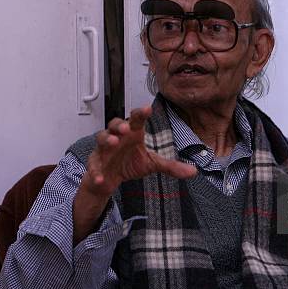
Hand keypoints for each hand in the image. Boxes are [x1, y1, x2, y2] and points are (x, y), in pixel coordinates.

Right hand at [73, 106, 195, 243]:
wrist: (109, 179)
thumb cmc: (129, 163)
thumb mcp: (152, 164)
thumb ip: (171, 166)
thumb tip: (194, 172)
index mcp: (132, 134)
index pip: (136, 119)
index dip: (140, 113)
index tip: (148, 109)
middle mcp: (117, 138)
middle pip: (115, 124)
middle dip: (120, 124)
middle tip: (127, 128)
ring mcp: (104, 150)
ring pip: (101, 139)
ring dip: (107, 140)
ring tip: (113, 143)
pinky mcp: (95, 164)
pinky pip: (94, 166)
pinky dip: (96, 172)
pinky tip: (101, 178)